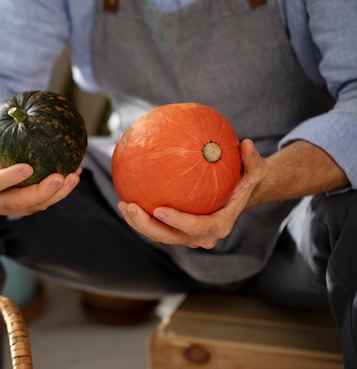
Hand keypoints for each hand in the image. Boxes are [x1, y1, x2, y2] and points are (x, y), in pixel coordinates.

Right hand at [0, 115, 81, 215]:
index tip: (28, 168)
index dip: (9, 178)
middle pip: (17, 203)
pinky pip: (47, 201)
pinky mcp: (29, 206)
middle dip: (39, 193)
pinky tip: (76, 172)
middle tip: (58, 177)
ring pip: (36, 206)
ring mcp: (14, 207)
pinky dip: (62, 190)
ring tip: (73, 176)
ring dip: (57, 194)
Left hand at [117, 139, 266, 248]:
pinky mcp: (177, 231)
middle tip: (130, 206)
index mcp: (220, 225)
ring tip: (123, 204)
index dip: (178, 222)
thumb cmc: (247, 181)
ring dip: (138, 223)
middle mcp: (203, 236)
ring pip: (159, 235)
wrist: (240, 197)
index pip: (197, 227)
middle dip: (147, 226)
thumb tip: (246, 142)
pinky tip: (126, 198)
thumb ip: (253, 160)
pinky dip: (141, 217)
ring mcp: (188, 236)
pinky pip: (157, 226)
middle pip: (170, 237)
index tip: (159, 210)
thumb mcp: (256, 171)